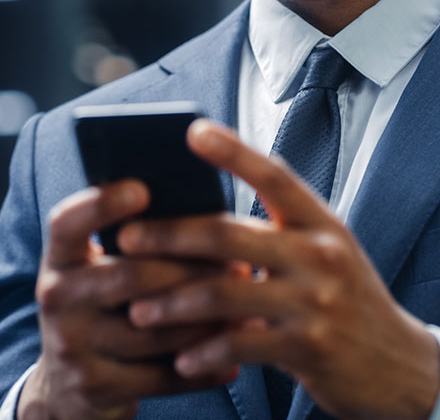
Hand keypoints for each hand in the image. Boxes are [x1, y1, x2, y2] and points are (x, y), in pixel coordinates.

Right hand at [19, 180, 237, 419]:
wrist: (67, 383)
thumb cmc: (104, 300)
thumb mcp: (100, 263)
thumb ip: (134, 237)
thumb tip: (198, 201)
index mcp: (61, 257)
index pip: (68, 222)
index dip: (101, 204)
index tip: (142, 190)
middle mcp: (57, 297)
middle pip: (130, 275)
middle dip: (190, 269)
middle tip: (236, 262)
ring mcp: (71, 346)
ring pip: (152, 328)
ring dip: (204, 318)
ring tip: (245, 304)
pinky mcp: (94, 386)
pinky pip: (158, 376)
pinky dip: (200, 367)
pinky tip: (232, 357)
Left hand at [119, 121, 439, 419]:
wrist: (399, 364)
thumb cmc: (349, 299)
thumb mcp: (327, 251)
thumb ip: (280, 230)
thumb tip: (209, 216)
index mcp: (321, 222)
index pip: (274, 175)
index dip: (233, 151)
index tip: (192, 132)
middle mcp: (320, 254)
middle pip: (230, 234)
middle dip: (170, 235)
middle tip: (126, 238)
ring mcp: (315, 301)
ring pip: (225, 292)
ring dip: (173, 302)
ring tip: (137, 308)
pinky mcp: (308, 348)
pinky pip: (241, 346)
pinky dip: (205, 351)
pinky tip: (182, 356)